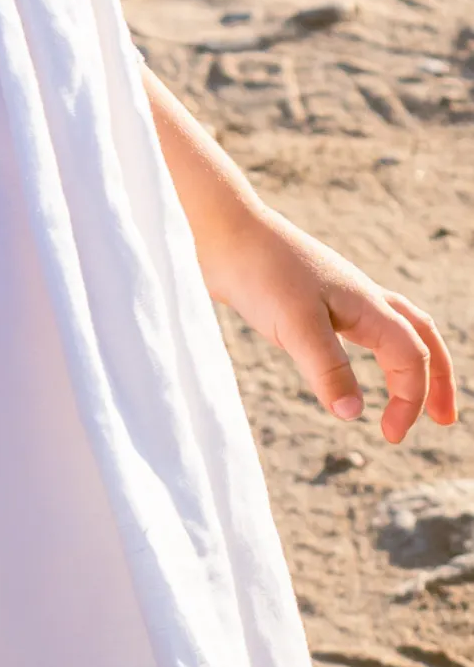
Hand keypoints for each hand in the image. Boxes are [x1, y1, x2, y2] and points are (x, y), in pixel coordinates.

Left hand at [204, 207, 457, 442]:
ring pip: (394, 327)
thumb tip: (353, 413)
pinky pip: (359, 324)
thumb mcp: (295, 325)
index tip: (390, 436)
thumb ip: (327, 368)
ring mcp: (337, 295)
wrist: (223, 230)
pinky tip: (348, 363)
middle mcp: (362, 298)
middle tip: (443, 419)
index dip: (411, 398)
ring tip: (408, 392)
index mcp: (368, 305)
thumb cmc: (260, 272)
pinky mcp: (310, 297)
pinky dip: (372, 347)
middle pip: (420, 336)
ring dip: (409, 361)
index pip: (411, 356)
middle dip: (437, 379)